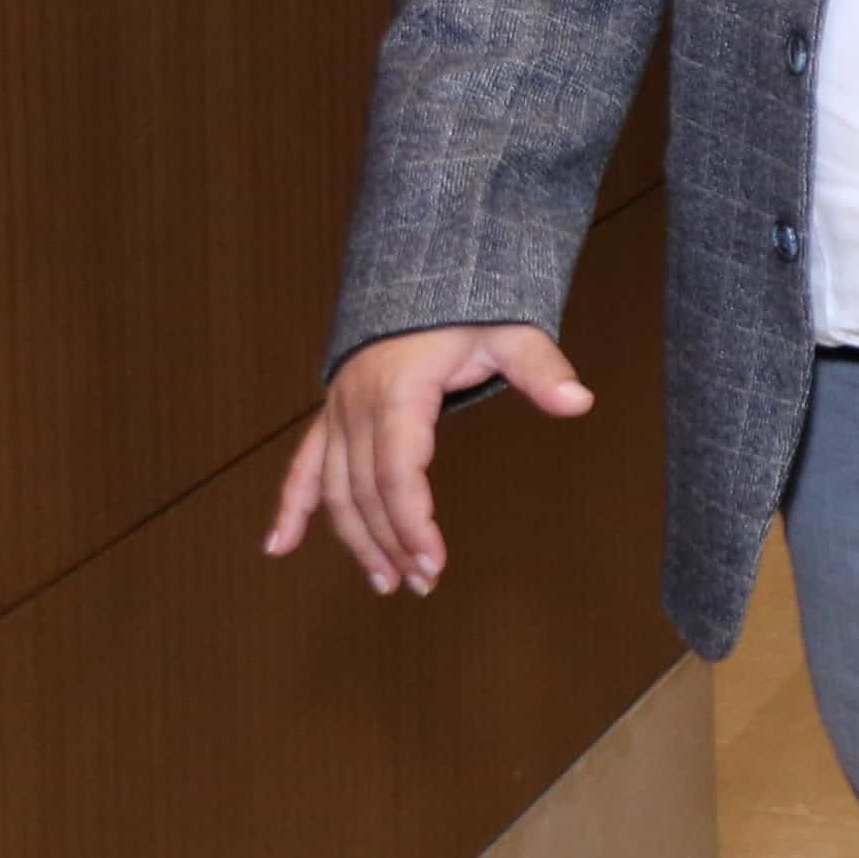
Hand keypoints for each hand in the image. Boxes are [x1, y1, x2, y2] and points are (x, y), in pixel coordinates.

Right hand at [261, 322, 592, 596]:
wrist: (422, 274)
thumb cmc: (468, 307)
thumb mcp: (511, 331)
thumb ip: (541, 369)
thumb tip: (580, 401)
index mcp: (397, 390)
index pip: (397, 472)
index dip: (412, 521)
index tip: (434, 562)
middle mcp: (357, 405)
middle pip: (366, 490)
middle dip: (392, 542)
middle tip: (423, 584)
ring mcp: (338, 411)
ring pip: (335, 488)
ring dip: (355, 539)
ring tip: (384, 583)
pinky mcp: (331, 415)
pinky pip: (303, 465)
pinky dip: (290, 506)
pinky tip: (278, 546)